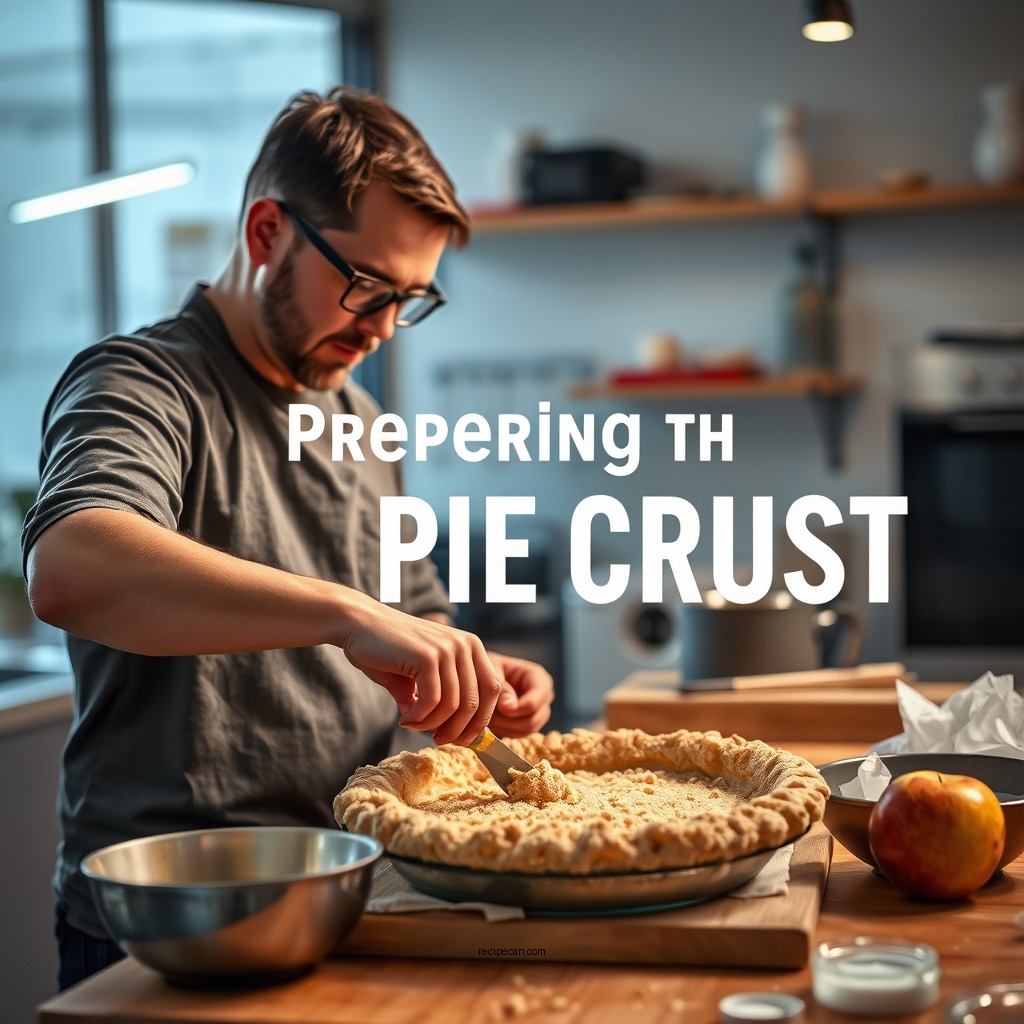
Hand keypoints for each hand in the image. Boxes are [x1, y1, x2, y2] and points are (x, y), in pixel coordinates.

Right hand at [339, 600, 501, 746]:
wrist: (358, 623)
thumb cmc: (388, 650)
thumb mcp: (423, 675)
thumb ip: (441, 699)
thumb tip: (452, 734)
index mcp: (471, 646)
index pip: (492, 690)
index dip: (481, 720)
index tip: (461, 738)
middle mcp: (465, 644)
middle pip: (476, 703)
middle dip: (457, 730)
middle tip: (437, 740)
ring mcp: (447, 648)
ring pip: (453, 706)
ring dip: (431, 725)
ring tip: (412, 724)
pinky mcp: (427, 656)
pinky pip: (432, 701)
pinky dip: (419, 718)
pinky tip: (404, 718)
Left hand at [486, 651, 553, 738]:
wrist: (484, 676)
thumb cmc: (488, 668)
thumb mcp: (492, 670)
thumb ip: (502, 688)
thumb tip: (509, 707)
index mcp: (538, 677)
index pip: (536, 700)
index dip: (519, 709)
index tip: (501, 709)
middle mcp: (544, 695)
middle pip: (534, 719)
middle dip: (510, 721)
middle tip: (490, 715)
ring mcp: (539, 710)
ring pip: (528, 730)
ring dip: (506, 727)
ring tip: (489, 717)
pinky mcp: (531, 722)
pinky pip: (521, 735)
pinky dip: (506, 732)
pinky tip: (494, 722)